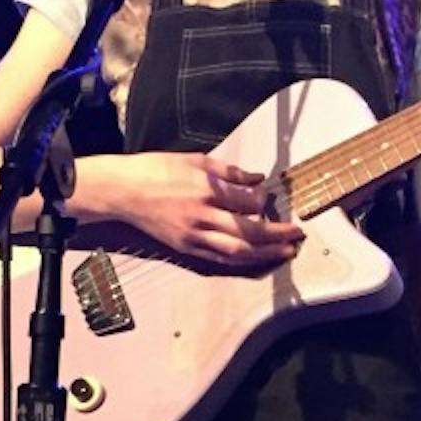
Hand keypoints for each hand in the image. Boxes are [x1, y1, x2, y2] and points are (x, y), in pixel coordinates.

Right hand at [112, 152, 303, 266]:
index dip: (263, 202)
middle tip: (297, 234)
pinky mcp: (186, 248)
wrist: (122, 191)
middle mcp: (202, 216)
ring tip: (285, 252)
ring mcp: (194, 236)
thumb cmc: (156, 169)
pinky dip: (242, 260)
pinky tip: (256, 258)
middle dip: (277, 235)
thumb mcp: (195, 160)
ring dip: (265, 253)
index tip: (270, 198)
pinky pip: (219, 259)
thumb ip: (230, 172)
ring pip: (237, 251)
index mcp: (206, 190)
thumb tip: (258, 178)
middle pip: (249, 232)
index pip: (248, 202)